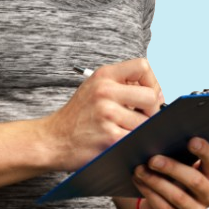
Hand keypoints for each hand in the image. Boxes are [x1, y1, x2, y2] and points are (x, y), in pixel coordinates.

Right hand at [43, 58, 163, 170]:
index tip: (147, 95)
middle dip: (151, 110)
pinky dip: (134, 141)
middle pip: (150, 96)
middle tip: (141, 117)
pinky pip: (137, 137)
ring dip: (140, 129)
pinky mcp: (109, 136)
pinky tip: (121, 140)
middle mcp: (105, 91)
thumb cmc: (77, 116)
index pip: (143, 66)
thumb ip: (123, 85)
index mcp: (104, 75)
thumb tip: (158, 95)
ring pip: (146, 121)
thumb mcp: (95, 88)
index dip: (152, 82)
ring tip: (125, 130)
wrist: (51, 139)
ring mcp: (107, 114)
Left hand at [134, 138, 208, 208]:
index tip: (190, 140)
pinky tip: (139, 182)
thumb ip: (176, 150)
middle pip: (196, 181)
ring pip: (178, 197)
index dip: (204, 151)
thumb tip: (159, 133)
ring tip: (139, 170)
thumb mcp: (178, 163)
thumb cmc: (171, 176)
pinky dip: (151, 195)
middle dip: (173, 168)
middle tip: (152, 159)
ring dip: (156, 182)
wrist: (161, 207)